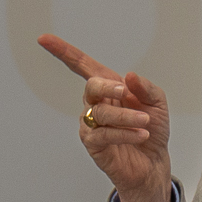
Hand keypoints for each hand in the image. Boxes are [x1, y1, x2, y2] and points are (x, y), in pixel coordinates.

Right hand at [36, 34, 171, 201]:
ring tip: (145, 123)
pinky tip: (140, 135)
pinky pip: (103, 134)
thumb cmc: (152, 130)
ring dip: (126, 116)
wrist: (153, 163)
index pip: (82, 65)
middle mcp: (96, 103)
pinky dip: (124, 133)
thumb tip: (130, 76)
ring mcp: (91, 124)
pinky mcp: (93, 144)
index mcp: (108, 88)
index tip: (44, 39)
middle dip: (108, 87)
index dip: (63, 51)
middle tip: (125, 93)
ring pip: (101, 113)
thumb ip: (146, 87)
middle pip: (91, 86)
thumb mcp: (157, 103)